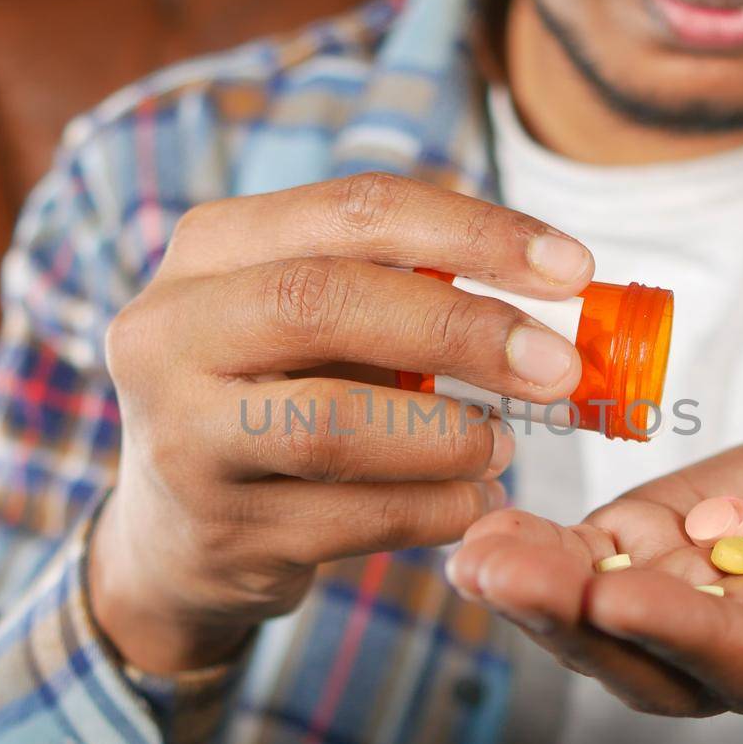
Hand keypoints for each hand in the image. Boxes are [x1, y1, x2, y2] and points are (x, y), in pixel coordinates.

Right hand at [89, 174, 595, 672]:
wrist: (170, 535)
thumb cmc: (273, 400)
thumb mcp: (306, 323)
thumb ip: (400, 292)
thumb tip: (559, 293)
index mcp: (208, 248)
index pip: (355, 208)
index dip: (476, 232)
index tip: (574, 268)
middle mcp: (167, 331)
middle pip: (329, 302)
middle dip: (466, 331)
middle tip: (561, 368)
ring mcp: (180, 437)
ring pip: (335, 424)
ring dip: (450, 435)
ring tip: (505, 446)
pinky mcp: (216, 531)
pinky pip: (354, 517)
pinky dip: (437, 508)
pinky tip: (473, 500)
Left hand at [445, 410, 742, 714]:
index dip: (687, 630)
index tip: (615, 593)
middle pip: (646, 656)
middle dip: (570, 619)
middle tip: (496, 571)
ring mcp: (692, 603)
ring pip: (599, 619)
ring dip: (531, 590)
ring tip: (468, 550)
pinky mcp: (656, 552)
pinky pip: (587, 566)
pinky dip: (535, 553)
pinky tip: (477, 525)